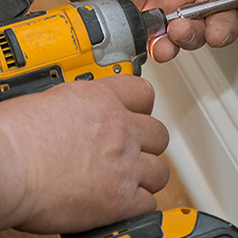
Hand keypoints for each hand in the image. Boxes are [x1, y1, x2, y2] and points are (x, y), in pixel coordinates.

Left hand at [0, 0, 237, 61]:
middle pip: (223, 17)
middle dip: (223, 30)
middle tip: (213, 33)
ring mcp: (169, 5)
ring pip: (196, 33)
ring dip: (193, 39)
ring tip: (178, 32)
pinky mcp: (148, 23)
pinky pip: (167, 44)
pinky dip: (168, 49)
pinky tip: (162, 45)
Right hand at [0, 76, 168, 232]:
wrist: (4, 166)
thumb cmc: (11, 138)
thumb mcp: (48, 102)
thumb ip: (76, 108)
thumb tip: (77, 116)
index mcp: (101, 100)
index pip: (144, 93)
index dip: (142, 107)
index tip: (136, 116)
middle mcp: (119, 129)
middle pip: (159, 135)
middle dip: (147, 146)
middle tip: (131, 154)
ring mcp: (124, 164)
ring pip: (160, 171)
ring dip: (146, 178)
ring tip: (127, 182)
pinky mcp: (120, 198)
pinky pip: (147, 203)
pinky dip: (137, 206)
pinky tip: (120, 205)